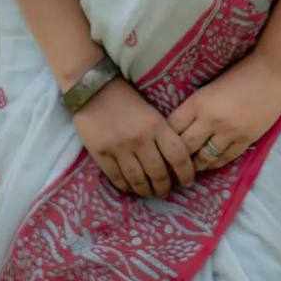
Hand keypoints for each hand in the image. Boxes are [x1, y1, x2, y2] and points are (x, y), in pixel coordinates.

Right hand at [71, 76, 196, 197]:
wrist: (93, 88)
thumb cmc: (125, 97)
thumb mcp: (151, 111)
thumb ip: (161, 132)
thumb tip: (173, 159)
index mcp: (156, 125)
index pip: (178, 156)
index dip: (186, 173)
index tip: (187, 181)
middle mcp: (140, 139)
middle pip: (158, 173)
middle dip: (164, 186)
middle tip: (165, 191)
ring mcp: (119, 148)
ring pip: (138, 180)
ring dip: (146, 191)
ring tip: (149, 192)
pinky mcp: (101, 154)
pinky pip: (117, 178)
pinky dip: (126, 187)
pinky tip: (130, 187)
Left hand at [166, 52, 280, 171]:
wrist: (271, 72)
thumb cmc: (240, 73)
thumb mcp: (209, 87)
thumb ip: (195, 106)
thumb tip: (179, 125)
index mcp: (198, 102)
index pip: (172, 127)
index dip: (163, 139)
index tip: (159, 145)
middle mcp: (210, 119)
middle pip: (185, 147)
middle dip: (175, 158)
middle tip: (169, 164)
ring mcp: (229, 132)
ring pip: (204, 158)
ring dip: (195, 165)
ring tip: (187, 170)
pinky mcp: (246, 139)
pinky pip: (224, 159)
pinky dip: (214, 164)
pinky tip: (208, 165)